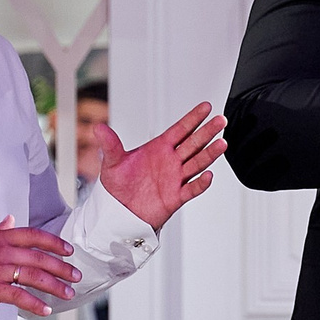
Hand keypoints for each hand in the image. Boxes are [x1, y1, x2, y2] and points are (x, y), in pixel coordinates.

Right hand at [0, 215, 80, 316]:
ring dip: (55, 286)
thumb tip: (11, 220)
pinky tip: (46, 310)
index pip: (33, 236)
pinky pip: (19, 297)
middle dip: (62, 267)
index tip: (69, 251)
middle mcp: (0, 252)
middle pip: (39, 258)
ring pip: (34, 276)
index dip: (54, 243)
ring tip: (68, 293)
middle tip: (76, 276)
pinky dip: (35, 304)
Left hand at [92, 101, 226, 229]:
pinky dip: (201, 183)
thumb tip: (98, 127)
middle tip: (221, 120)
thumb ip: (109, 145)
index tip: (206, 107)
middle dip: (207, 132)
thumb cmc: (118, 186)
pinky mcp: (175, 197)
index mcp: (159, 148)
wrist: (119, 212)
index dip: (193, 118)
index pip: (180, 129)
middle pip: (194, 143)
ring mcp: (175, 178)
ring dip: (209, 154)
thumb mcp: (112, 162)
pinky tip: (208, 175)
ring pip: (197, 163)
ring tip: (222, 143)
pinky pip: (191, 189)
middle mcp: (171, 161)